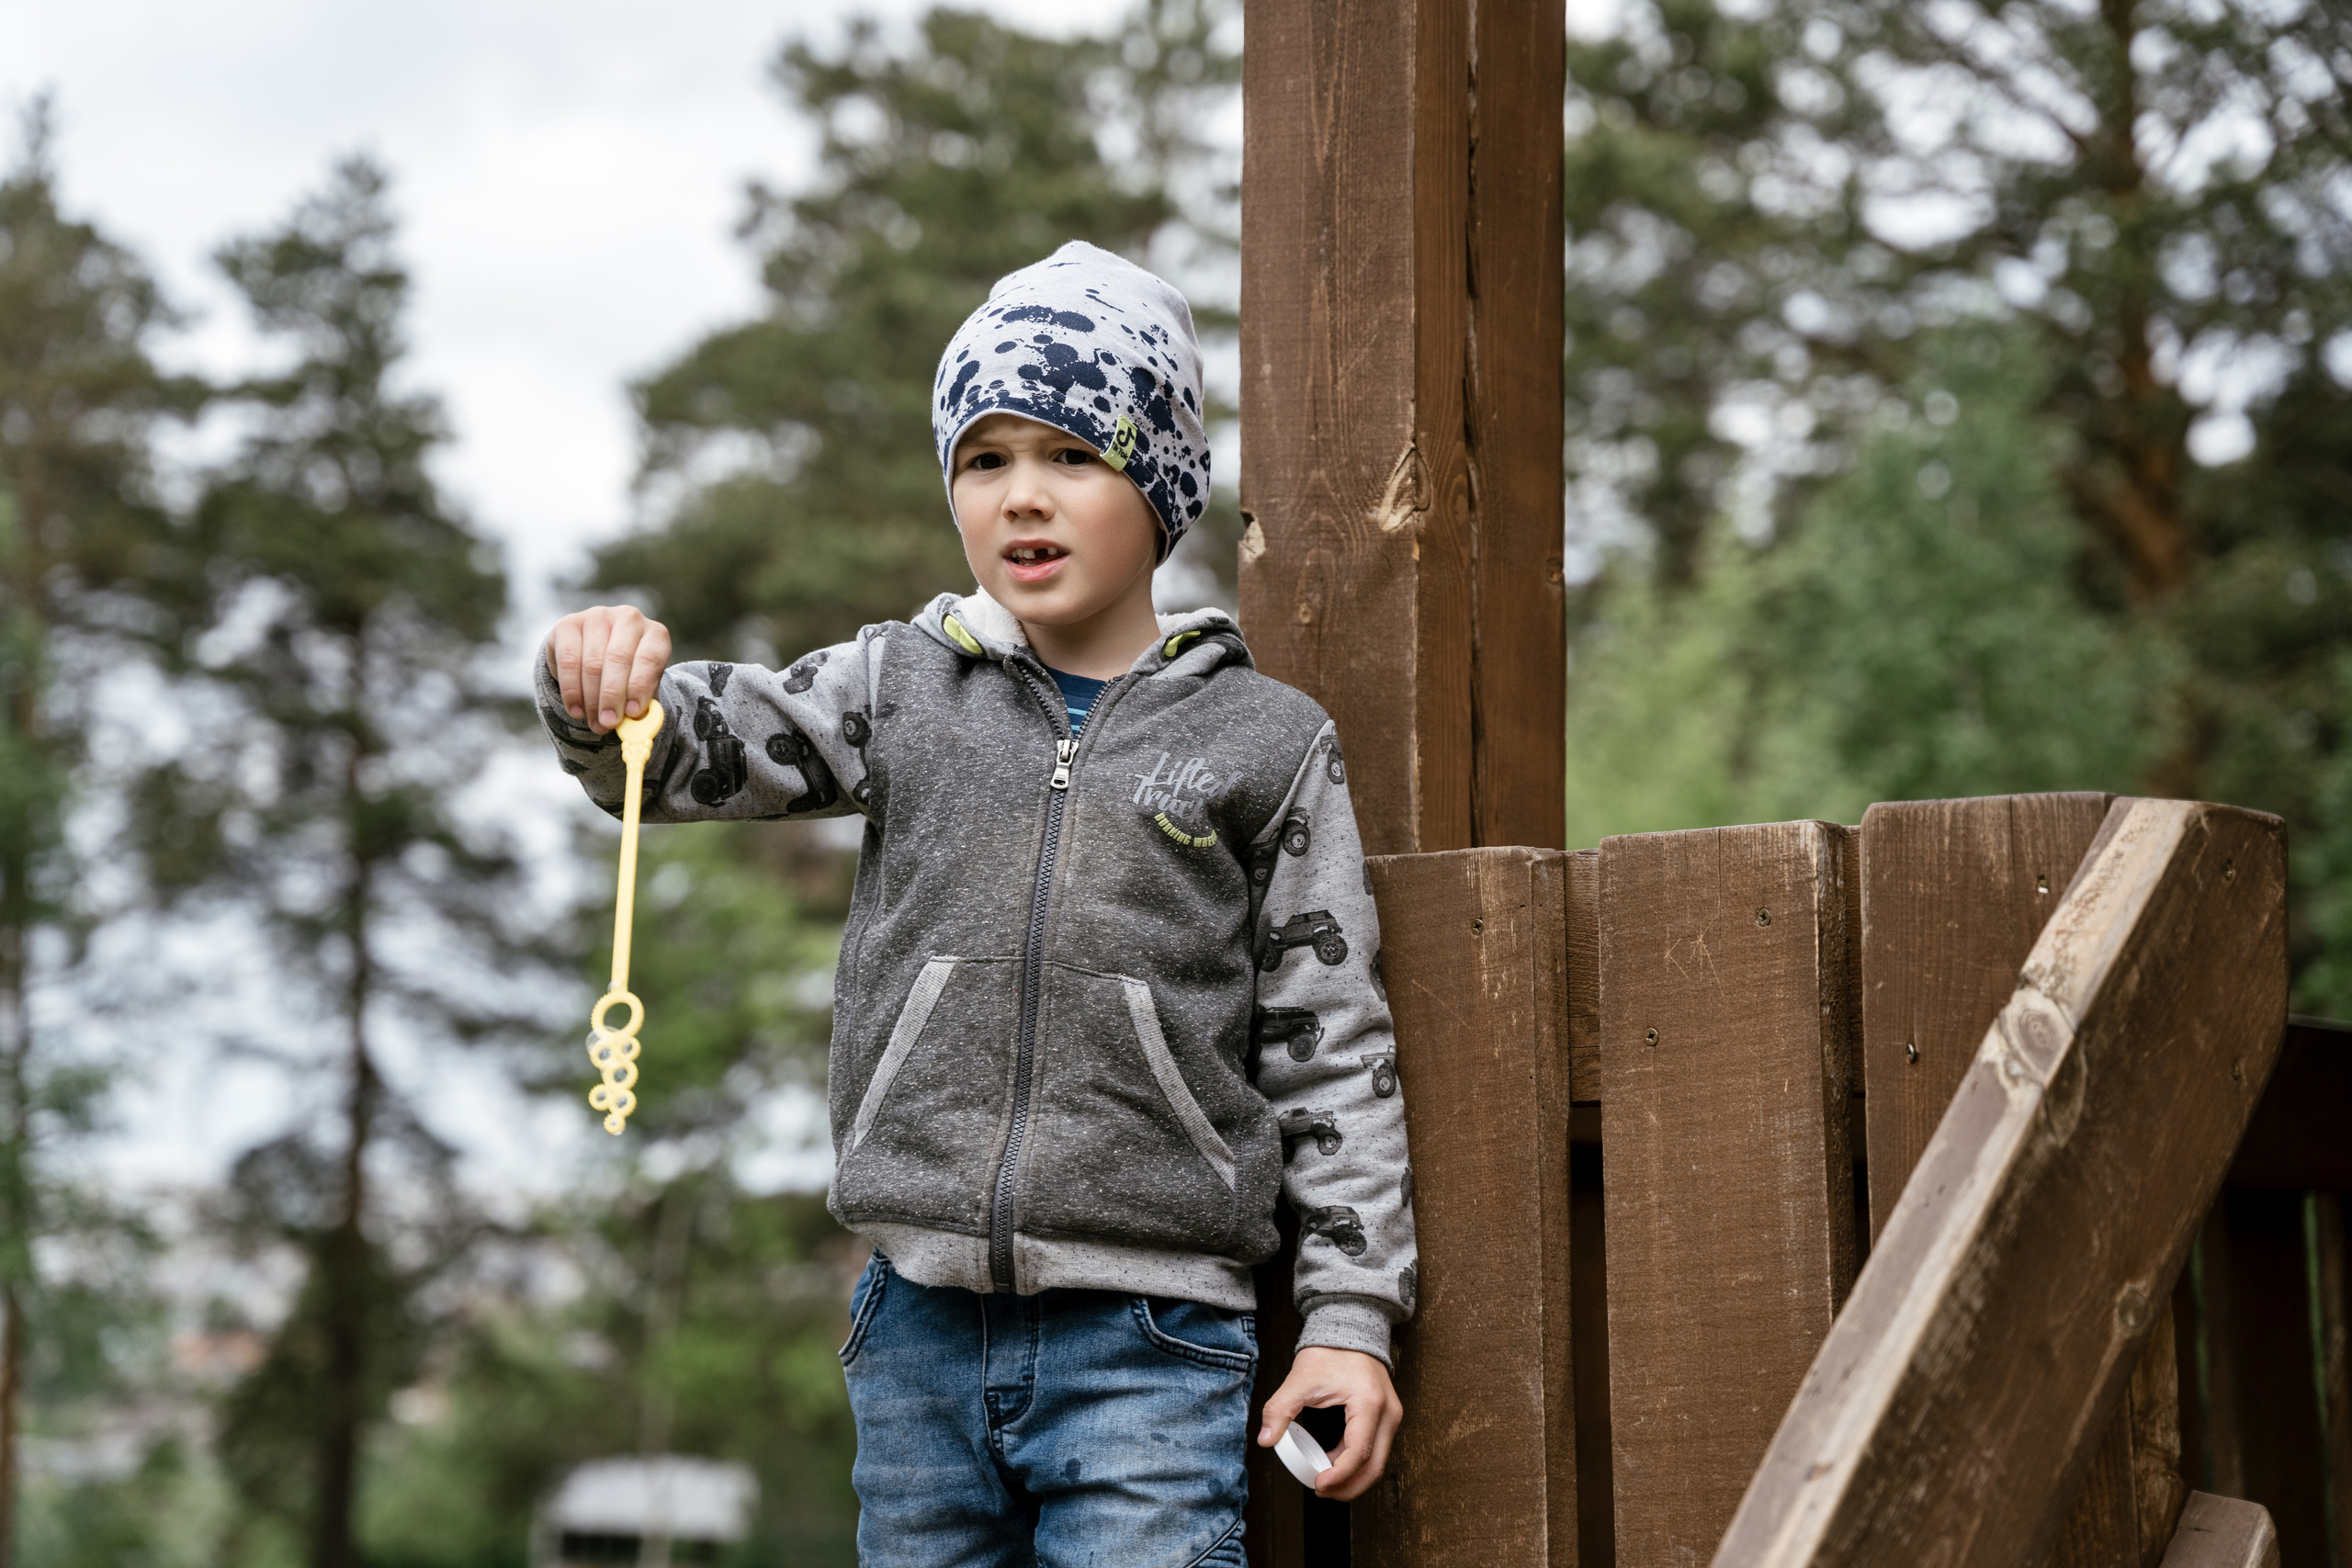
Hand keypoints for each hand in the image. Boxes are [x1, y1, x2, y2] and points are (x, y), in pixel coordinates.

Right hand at [546, 605, 671, 733]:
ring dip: (591, 699)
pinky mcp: (569, 624)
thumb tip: (636, 726)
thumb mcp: (640, 689)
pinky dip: (571, 690)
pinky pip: (568, 660)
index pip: (650, 657)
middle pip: (619, 658)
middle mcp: (628, 619)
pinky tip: (576, 710)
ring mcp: (597, 617)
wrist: (595, 655)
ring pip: (592, 663)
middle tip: (608, 724)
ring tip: (594, 723)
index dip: (641, 686)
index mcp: (655, 634)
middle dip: (612, 696)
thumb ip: (641, 706)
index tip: (632, 713)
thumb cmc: (627, 675)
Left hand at [1257, 1346, 1402, 1500]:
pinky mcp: (1387, 1417)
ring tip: (1326, 1482)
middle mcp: (1387, 1413)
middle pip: (1375, 1467)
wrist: (1349, 1329)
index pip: (1359, 1453)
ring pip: (1379, 1462)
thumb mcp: (1300, 1379)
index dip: (1338, 1476)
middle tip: (1322, 1491)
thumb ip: (1280, 1410)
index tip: (1318, 1485)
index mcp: (1369, 1404)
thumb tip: (1265, 1440)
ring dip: (1354, 1478)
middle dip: (1349, 1487)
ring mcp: (1391, 1416)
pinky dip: (1358, 1464)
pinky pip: (1376, 1449)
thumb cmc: (1330, 1351)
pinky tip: (1335, 1465)